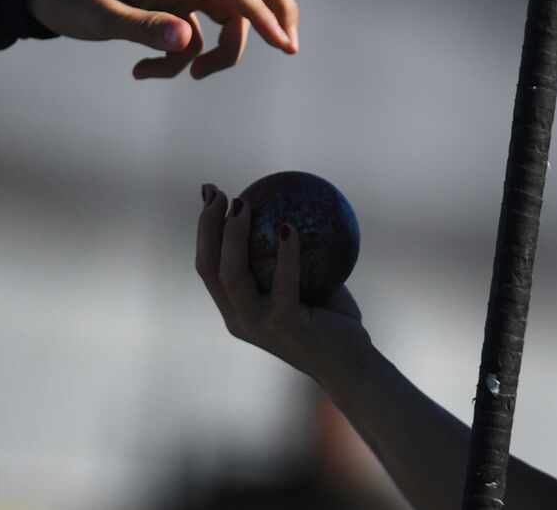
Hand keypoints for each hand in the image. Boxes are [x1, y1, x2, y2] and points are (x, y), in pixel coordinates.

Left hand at [26, 0, 299, 78]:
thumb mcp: (97, 16)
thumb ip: (144, 27)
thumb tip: (186, 40)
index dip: (264, 12)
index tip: (283, 44)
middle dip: (278, 9)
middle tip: (287, 45)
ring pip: (235, 10)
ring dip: (225, 49)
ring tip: (191, 76)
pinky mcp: (181, 2)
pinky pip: (204, 29)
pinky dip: (190, 55)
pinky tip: (149, 70)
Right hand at [195, 184, 372, 389]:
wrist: (352, 364)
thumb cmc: (333, 320)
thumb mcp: (311, 279)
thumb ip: (296, 252)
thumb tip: (295, 202)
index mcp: (237, 308)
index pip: (209, 265)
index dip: (204, 229)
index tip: (212, 193)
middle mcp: (239, 318)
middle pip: (209, 268)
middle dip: (207, 227)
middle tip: (219, 194)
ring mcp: (259, 324)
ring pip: (233, 275)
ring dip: (233, 236)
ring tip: (243, 204)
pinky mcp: (285, 326)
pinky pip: (282, 284)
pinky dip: (285, 254)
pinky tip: (289, 227)